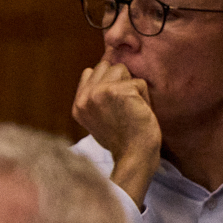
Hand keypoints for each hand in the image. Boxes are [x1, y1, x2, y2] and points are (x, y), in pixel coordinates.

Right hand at [73, 60, 161, 207]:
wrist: (134, 155)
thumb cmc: (123, 139)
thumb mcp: (98, 118)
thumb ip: (95, 97)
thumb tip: (100, 68)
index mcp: (78, 104)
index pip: (91, 72)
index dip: (108, 82)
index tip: (115, 104)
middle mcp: (85, 97)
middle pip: (106, 66)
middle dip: (120, 81)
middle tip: (124, 106)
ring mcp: (99, 93)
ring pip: (121, 69)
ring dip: (132, 87)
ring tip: (131, 108)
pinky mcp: (118, 91)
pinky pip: (138, 82)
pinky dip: (144, 96)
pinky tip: (139, 112)